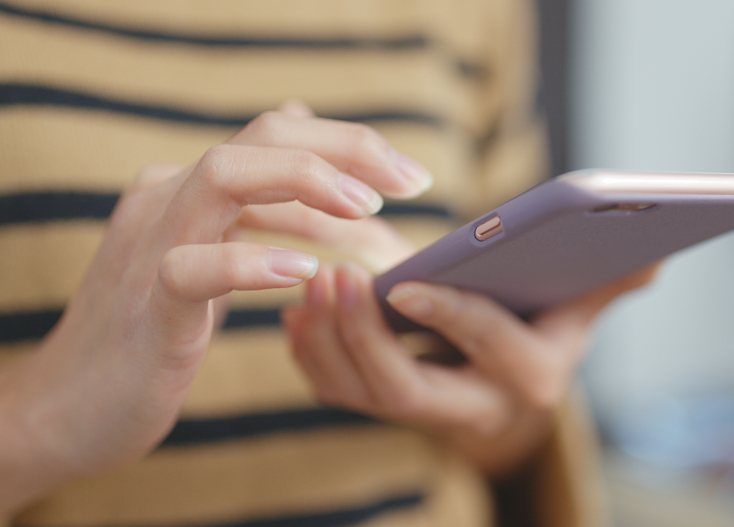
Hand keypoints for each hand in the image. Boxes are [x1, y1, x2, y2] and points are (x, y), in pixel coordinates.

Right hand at [0, 107, 431, 513]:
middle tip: (411, 184)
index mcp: (188, 188)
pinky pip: (193, 268)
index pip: (277, 132)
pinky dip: (252, 263)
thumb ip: (257, 208)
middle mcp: (167, 198)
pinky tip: (302, 274)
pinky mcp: (147, 308)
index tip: (411, 177)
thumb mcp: (209, 259)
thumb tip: (318, 156)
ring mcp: (150, 246)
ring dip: (306, 184)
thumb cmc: (154, 333)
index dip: (352, 144)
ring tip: (366, 210)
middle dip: (347, 149)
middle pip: (262, 136)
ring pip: (224, 175)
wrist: (68, 407)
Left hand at [283, 262, 658, 477]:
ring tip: (308, 283)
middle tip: (333, 274)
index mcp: (533, 376)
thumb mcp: (582, 305)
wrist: (512, 387)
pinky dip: (311, 354)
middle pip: (404, 387)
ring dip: (324, 340)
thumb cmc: (546, 328)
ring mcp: (426, 417)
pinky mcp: (389, 410)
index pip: (487, 344)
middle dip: (362, 334)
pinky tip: (298, 311)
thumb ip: (610, 279)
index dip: (448, 314)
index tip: (403, 282)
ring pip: (358, 394)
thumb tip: (655, 254)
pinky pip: (337, 392)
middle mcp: (478, 409)